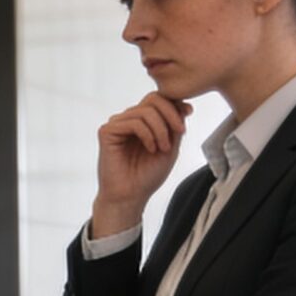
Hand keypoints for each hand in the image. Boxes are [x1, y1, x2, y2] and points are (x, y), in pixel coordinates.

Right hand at [93, 93, 192, 233]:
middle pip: (152, 99)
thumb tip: (183, 105)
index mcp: (142, 122)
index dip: (175, 103)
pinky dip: (147, 134)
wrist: (130, 196)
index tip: (188, 113)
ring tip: (163, 148)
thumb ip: (175, 126)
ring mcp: (116, 125)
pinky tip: (151, 148)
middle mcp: (128, 120)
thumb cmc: (148, 176)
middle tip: (179, 133)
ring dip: (161, 129)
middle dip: (170, 114)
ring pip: (145, 111)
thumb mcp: (171, 148)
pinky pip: (133, 122)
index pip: (158, 99)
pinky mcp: (107, 132)